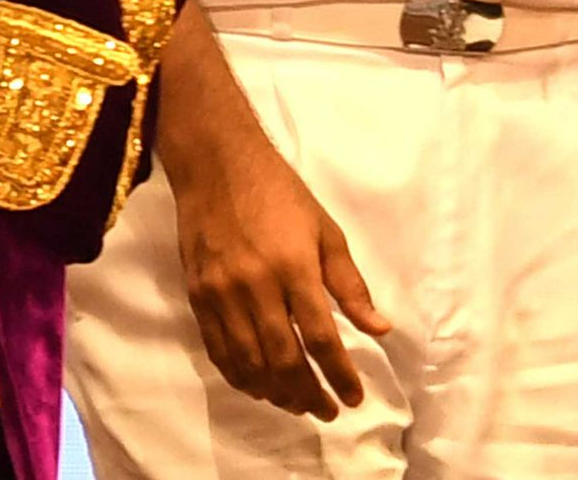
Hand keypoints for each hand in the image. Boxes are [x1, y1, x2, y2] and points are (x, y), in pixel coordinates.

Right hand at [153, 18, 391, 419]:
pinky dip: (240, 377)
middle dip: (309, 394)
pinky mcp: (197, 297)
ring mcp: (221, 294)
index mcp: (294, 267)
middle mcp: (255, 286)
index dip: (340, 375)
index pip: (321, 337)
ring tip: (298, 404)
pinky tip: (259, 386)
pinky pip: (219, 351)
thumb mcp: (326, 230)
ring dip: (276, 393)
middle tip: (327, 411)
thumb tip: (379, 329)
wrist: (216, 165)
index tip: (354, 398)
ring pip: (249, 363)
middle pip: (283, 360)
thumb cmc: (280, 193)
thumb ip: (350, 284)